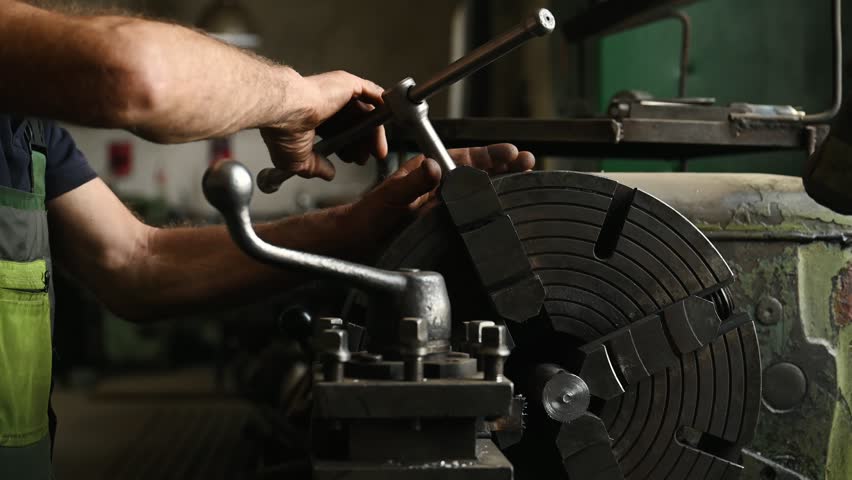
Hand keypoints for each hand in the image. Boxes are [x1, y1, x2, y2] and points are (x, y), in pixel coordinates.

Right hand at [260, 70, 387, 179]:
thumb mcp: (299, 159)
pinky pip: (373, 94)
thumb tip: (328, 174)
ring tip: (376, 152)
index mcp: (312, 116)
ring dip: (373, 133)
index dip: (347, 146)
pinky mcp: (348, 83)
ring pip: (364, 112)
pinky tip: (386, 123)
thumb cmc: (283, 130)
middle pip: (353, 123)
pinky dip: (382, 107)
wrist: (285, 110)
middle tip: (365, 159)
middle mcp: (325, 102)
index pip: (337, 131)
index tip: (352, 160)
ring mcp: (337, 91)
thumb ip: (315, 167)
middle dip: (361, 144)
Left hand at [341, 143, 534, 256]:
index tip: (510, 153)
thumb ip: (410, 184)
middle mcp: (435, 185)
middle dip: (502, 166)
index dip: (488, 156)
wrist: (355, 244)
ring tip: (521, 179)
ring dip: (498, 184)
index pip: (463, 159)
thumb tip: (434, 168)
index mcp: (424, 172)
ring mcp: (438, 204)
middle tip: (527, 162)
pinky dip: (486, 207)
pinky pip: (468, 210)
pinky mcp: (439, 222)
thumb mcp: (389, 198)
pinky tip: (499, 209)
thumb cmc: (366, 218)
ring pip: (474, 190)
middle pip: (475, 172)